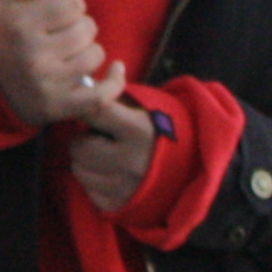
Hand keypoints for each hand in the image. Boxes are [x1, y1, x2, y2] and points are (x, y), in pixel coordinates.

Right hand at [0, 0, 110, 131]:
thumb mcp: (15, 3)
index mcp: (21, 24)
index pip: (74, 3)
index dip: (69, 4)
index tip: (55, 13)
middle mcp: (32, 55)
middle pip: (87, 29)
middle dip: (79, 26)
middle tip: (60, 34)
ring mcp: (45, 83)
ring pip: (94, 56)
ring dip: (87, 50)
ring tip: (68, 52)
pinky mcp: (55, 106)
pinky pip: (100, 96)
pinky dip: (114, 82)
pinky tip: (116, 69)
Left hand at [58, 71, 157, 214]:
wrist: (192, 169)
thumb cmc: (163, 132)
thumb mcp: (148, 109)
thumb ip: (123, 92)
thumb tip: (113, 67)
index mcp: (139, 131)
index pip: (96, 110)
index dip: (86, 107)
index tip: (87, 109)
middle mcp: (130, 161)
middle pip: (79, 146)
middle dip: (83, 139)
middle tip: (96, 137)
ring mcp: (124, 186)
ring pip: (78, 169)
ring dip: (85, 160)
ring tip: (103, 155)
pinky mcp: (118, 205)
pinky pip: (87, 189)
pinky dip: (93, 180)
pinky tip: (108, 173)